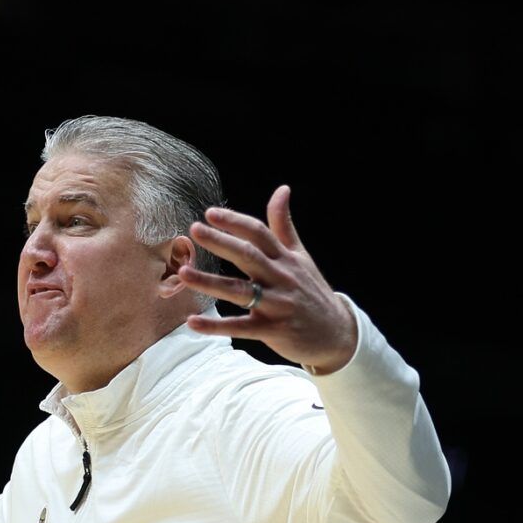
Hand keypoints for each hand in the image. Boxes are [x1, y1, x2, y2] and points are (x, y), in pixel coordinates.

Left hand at [178, 185, 358, 373]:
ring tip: (184, 272)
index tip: (210, 213)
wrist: (337, 334)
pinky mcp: (273, 330)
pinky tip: (192, 321)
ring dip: (211, 282)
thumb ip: (284, 225)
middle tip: (194, 230)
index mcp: (285, 258)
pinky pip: (241, 328)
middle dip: (221, 242)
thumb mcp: (301, 256)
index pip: (259, 233)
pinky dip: (216, 326)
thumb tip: (282, 188)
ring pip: (240, 291)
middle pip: (248, 256)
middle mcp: (281, 278)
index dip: (235, 221)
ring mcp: (277, 305)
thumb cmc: (312, 292)